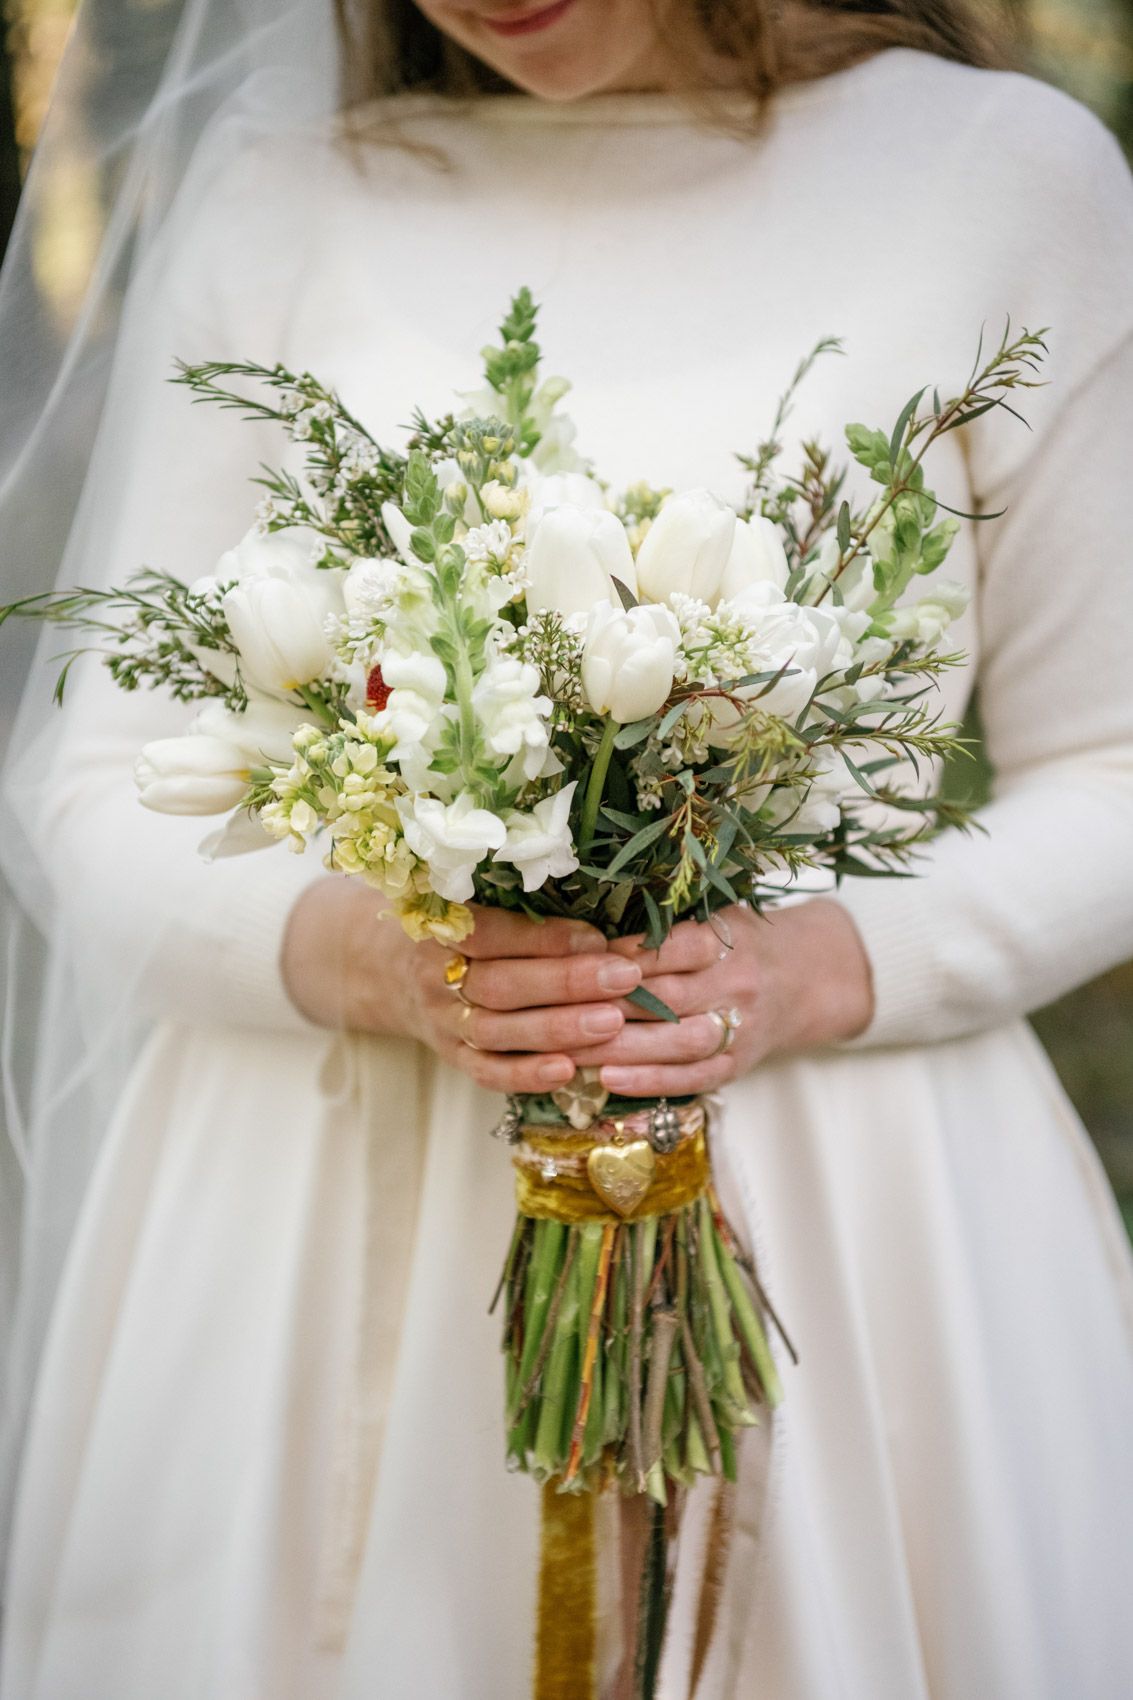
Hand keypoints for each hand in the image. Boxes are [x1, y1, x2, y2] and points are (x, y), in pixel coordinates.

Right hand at [281, 876, 642, 1094]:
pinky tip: (570, 1071)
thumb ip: (519, 900)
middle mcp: (436, 975)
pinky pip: (487, 1071)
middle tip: (625, 977)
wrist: (390, 969)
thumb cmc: (455, 922)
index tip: (599, 936)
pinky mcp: (452, 1056)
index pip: (490, 933)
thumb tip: (606, 901)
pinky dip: (527, 1075)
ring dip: (558, 1029)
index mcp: (439, 924)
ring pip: (498, 1031)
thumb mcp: (468, 896)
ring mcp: (443, 1021)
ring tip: (614, 1022)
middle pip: (501, 985)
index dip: (544, 938)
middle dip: (567, 982)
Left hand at [567, 898, 874, 1097]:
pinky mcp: (736, 1064)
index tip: (581, 959)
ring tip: (568, 1053)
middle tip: (552, 1012)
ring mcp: (740, 1028)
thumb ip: (667, 920)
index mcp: (730, 940)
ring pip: (677, 1043)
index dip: (627, 955)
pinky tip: (607, 1081)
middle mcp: (737, 985)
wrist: (806, 980)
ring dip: (620, 1050)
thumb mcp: (717, 915)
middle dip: (608, 1007)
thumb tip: (590, 921)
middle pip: (668, 999)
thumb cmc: (741, 942)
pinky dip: (649, 1082)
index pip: (675, 947)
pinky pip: (692, 1079)